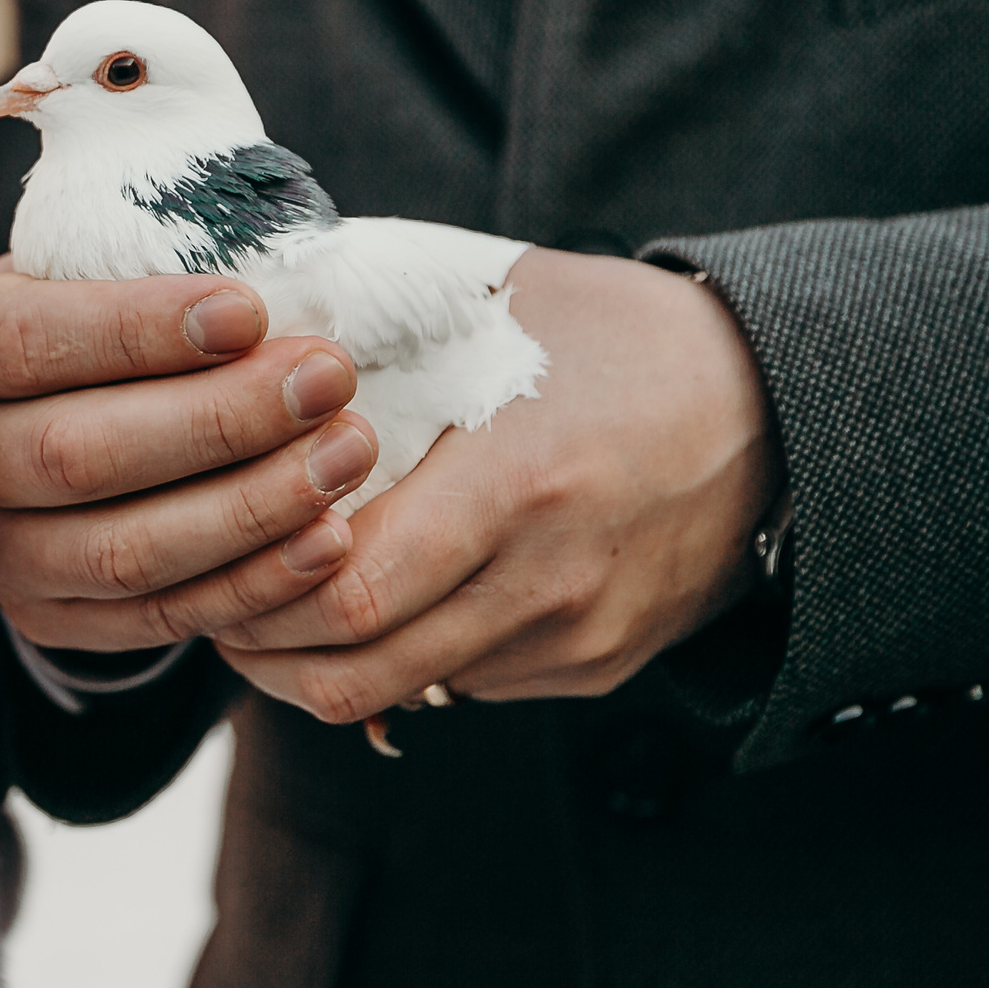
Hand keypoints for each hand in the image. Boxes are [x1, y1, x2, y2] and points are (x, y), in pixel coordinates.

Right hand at [0, 258, 377, 652]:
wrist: (55, 414)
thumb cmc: (105, 319)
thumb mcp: (95, 265)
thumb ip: (151, 259)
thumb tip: (270, 263)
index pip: (28, 342)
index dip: (137, 330)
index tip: (249, 310)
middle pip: (75, 454)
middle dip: (218, 420)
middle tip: (328, 377)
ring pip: (122, 549)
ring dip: (251, 506)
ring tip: (348, 451)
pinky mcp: (53, 620)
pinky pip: (160, 617)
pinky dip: (255, 583)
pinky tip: (330, 538)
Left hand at [215, 248, 775, 720]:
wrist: (782, 409)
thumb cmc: (620, 335)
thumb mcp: (498, 297)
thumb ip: (375, 311)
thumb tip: (245, 308)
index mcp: (516, 480)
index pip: (348, 584)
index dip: (256, 582)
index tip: (205, 541)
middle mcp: (548, 578)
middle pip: (358, 663)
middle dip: (261, 645)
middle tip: (205, 598)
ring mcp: (575, 637)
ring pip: (403, 689)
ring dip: (319, 660)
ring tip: (263, 603)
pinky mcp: (595, 666)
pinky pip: (464, 685)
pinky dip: (400, 654)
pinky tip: (369, 599)